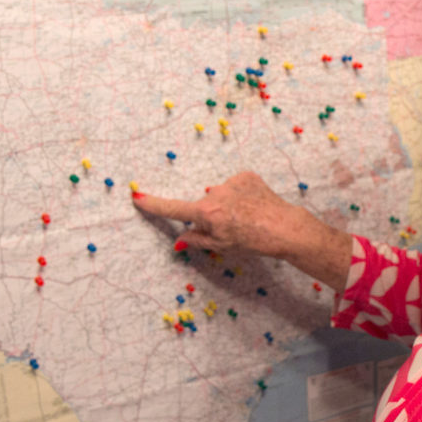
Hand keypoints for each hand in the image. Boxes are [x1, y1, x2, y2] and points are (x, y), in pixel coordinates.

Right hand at [132, 171, 352, 291]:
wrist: (284, 227)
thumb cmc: (253, 241)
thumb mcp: (221, 246)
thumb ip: (197, 240)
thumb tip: (179, 239)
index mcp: (207, 213)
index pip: (174, 209)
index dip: (154, 204)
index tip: (137, 196)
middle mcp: (215, 193)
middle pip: (204, 204)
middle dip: (211, 214)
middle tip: (231, 227)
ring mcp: (231, 182)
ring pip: (221, 194)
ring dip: (228, 203)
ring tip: (246, 217)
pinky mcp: (247, 175)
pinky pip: (236, 185)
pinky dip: (241, 194)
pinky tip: (253, 205)